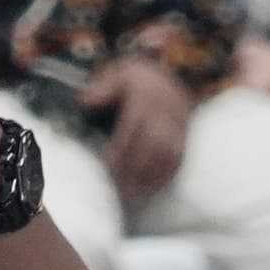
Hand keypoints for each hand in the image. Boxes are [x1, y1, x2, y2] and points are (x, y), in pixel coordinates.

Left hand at [80, 55, 196, 209]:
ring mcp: (178, 126)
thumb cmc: (138, 78)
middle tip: (120, 189)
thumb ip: (102, 88)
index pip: (133, 127)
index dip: (121, 148)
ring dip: (151, 176)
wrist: (172, 73)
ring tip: (133, 195)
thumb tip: (85, 101)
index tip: (108, 165)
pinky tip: (152, 189)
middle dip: (136, 169)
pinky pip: (179, 158)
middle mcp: (164, 113)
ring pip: (167, 154)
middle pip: (151, 144)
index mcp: (145, 98)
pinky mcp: (185, 137)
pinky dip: (166, 175)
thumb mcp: (119, 74)